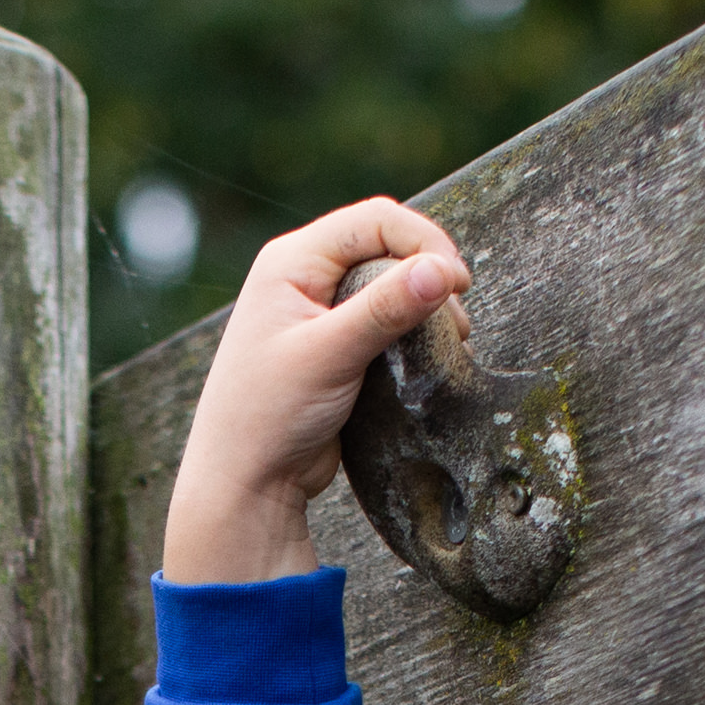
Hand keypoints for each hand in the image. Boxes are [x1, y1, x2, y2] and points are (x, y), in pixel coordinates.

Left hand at [160, 197, 469, 585]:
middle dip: (427, 274)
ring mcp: (319, 311)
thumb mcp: (330, 356)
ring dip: (425, 305)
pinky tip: (432, 356)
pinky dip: (412, 331)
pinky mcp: (335, 346)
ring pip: (390, 284)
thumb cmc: (270, 416)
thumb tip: (442, 271)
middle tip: (458, 321)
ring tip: (453, 340)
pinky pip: (384, 320)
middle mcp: (304, 277)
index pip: (374, 221)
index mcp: (291, 262)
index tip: (457, 284)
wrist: (246, 483)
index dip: (423, 242)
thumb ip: (385, 309)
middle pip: (386, 246)